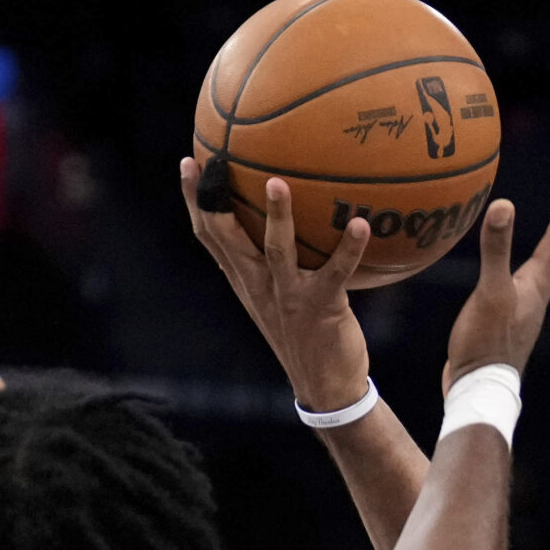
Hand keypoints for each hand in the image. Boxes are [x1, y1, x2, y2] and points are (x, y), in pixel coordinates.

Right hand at [180, 159, 373, 412]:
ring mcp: (288, 297)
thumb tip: (283, 221)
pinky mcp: (320, 307)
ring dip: (277, 216)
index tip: (188, 163)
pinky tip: (361, 222)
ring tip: (278, 183)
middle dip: (216, 200)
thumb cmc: (307, 334)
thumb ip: (274, 264)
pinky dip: (348, 247)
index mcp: (246, 281)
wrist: (326, 387)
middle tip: (214, 162)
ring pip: (275, 250)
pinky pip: (335, 272)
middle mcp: (259, 286)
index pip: (210, 236)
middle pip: (227, 238)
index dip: (195, 201)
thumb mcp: (280, 297)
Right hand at [442, 178, 549, 389]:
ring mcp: (522, 309)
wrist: (478, 392)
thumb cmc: (487, 344)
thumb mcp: (490, 291)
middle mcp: (536, 294)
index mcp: (537, 284)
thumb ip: (496, 250)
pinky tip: (508, 273)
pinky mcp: (504, 321)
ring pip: (541, 268)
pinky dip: (519, 266)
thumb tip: (504, 206)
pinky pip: (518, 283)